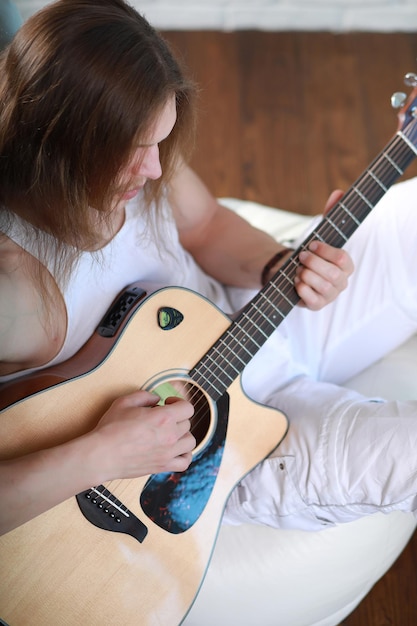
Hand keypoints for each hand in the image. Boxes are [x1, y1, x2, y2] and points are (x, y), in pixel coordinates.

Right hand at [91, 390, 195, 480]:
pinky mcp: (162, 466)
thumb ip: (145, 396)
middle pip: (186, 423)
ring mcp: (168, 453)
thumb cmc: (111, 428)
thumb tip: (156, 399)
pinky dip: (185, 455)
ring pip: (190, 441)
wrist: (102, 454)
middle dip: (176, 418)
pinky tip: (176, 450)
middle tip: (161, 419)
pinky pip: (184, 462)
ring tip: (170, 433)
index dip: (179, 402)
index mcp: (164, 417)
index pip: (187, 408)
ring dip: (183, 435)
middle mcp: (170, 435)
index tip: (169, 403)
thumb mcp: (125, 402)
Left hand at [294, 190, 353, 309]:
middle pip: (332, 274)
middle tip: (301, 256)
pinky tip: (296, 282)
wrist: (292, 272)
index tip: (311, 244)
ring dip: (306, 275)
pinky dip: (302, 289)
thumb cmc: (311, 254)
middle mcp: (342, 282)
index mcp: (346, 265)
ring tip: (298, 270)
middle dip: (313, 263)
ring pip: (322, 287)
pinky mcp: (318, 306)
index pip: (343, 258)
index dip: (325, 251)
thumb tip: (338, 191)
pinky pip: (313, 301)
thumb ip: (330, 214)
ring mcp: (331, 296)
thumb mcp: (319, 233)